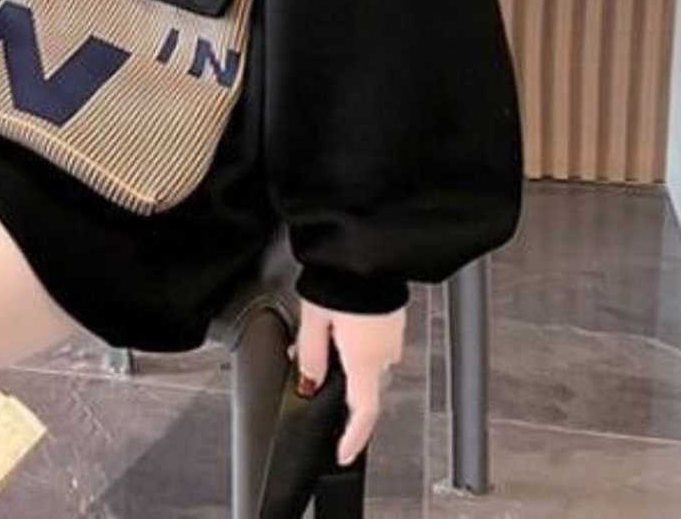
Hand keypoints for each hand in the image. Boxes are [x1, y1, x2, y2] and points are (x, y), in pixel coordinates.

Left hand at [289, 297, 405, 466]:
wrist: (365, 251)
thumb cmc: (340, 282)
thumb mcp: (312, 321)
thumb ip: (310, 357)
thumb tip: (308, 380)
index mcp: (365, 359)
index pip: (364, 412)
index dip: (353, 438)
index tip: (344, 453)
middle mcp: (385, 352)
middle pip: (362, 384)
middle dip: (339, 379)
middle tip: (312, 362)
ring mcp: (393, 336)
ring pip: (367, 360)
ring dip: (347, 355)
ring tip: (323, 330)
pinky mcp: (395, 320)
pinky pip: (374, 341)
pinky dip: (356, 338)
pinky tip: (339, 320)